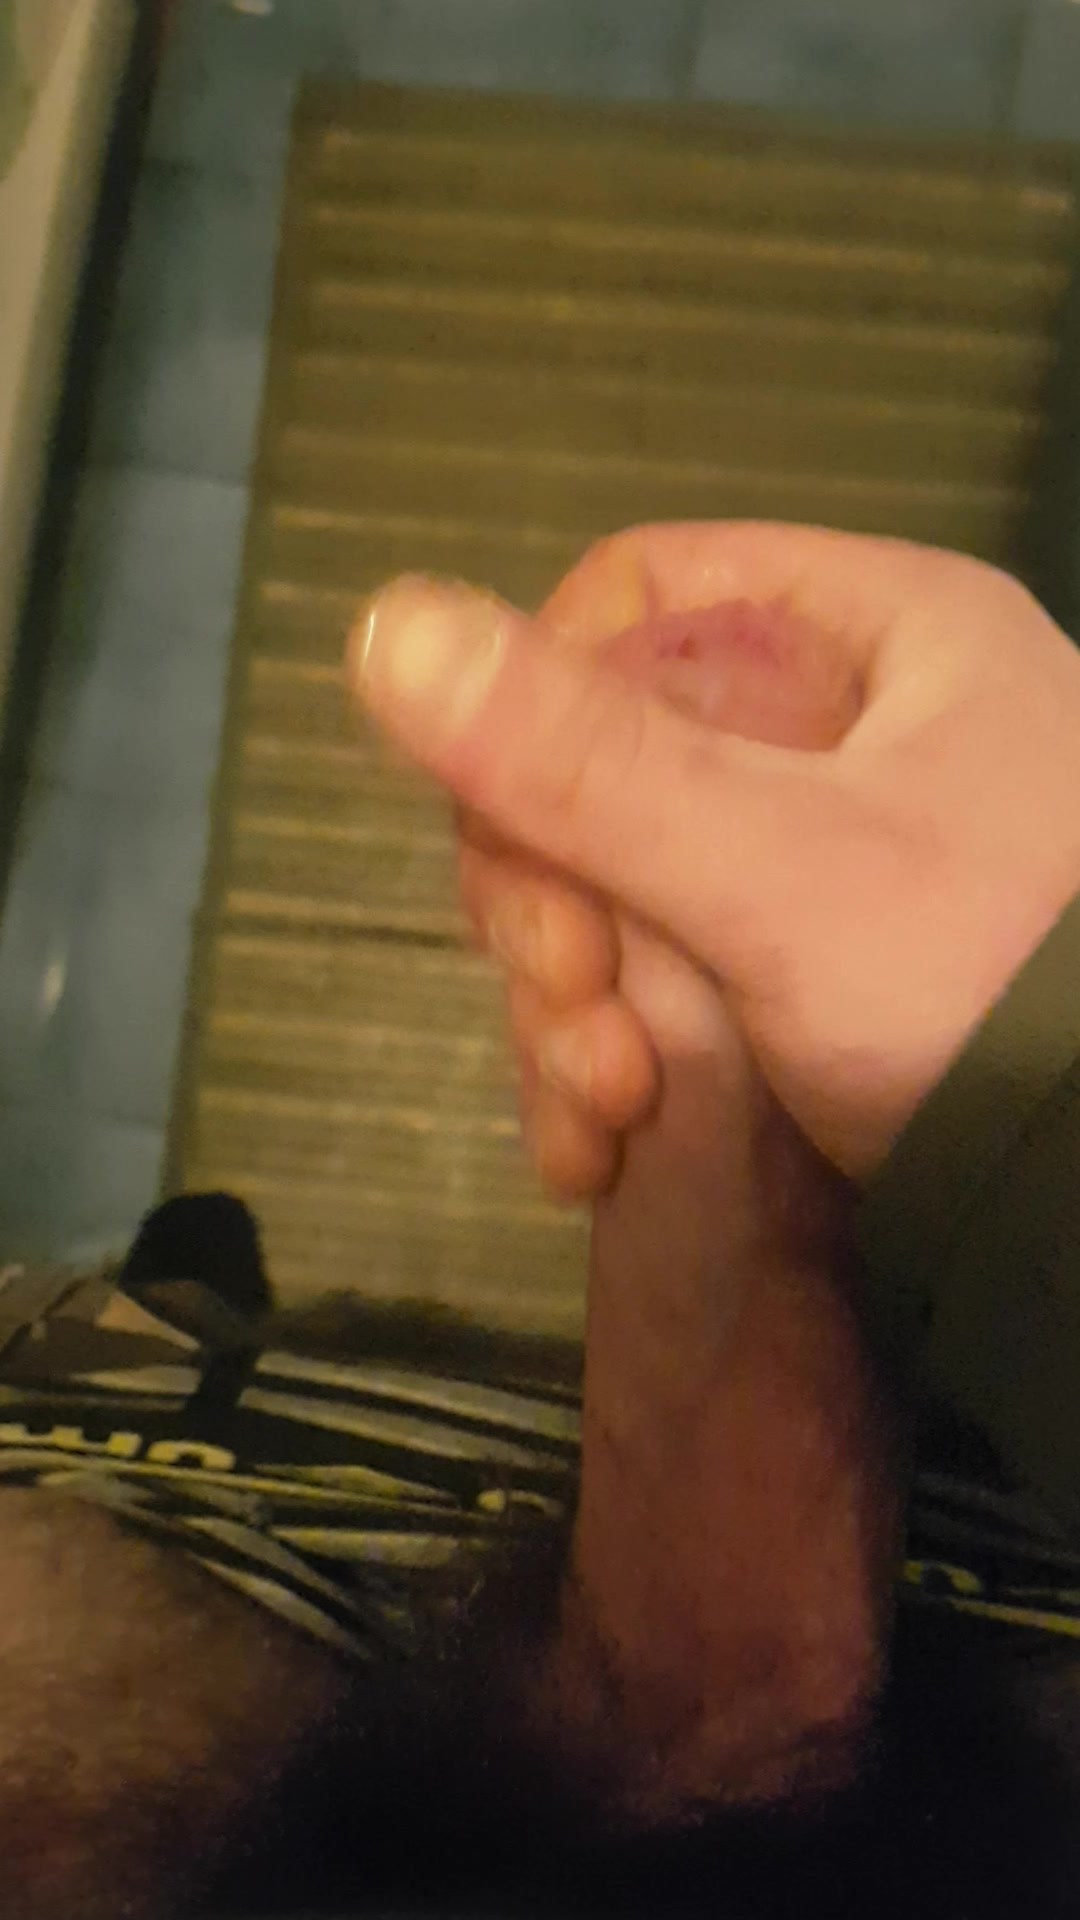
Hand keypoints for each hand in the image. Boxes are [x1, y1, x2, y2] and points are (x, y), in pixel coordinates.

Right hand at [349, 522, 1079, 1179]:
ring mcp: (829, 862)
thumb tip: (383, 623)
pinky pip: (668, 976)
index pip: (644, 597)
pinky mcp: (812, 977)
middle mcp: (851, 731)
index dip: (542, 690)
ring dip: (570, 1004)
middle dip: (555, 899)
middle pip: (611, 757)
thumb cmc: (986, 993)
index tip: (506, 815)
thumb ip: (584, 762)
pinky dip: (614, 1057)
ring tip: (600, 1114)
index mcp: (876, 637)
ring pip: (621, 885)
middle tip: (566, 1001)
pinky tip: (595, 1150)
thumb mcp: (779, 875)